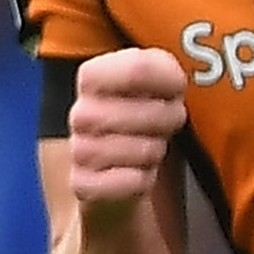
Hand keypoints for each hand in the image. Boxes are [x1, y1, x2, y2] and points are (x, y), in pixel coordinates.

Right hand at [64, 45, 188, 216]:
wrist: (113, 174)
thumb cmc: (141, 121)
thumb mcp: (154, 86)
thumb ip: (160, 69)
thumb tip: (172, 77)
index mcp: (93, 77)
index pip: (139, 68)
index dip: (169, 80)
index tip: (174, 90)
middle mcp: (81, 112)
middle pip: (150, 113)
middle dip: (170, 120)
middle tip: (166, 124)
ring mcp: (80, 150)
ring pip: (144, 150)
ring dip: (156, 151)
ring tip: (149, 147)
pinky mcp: (84, 185)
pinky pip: (130, 182)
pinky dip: (142, 180)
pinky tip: (135, 174)